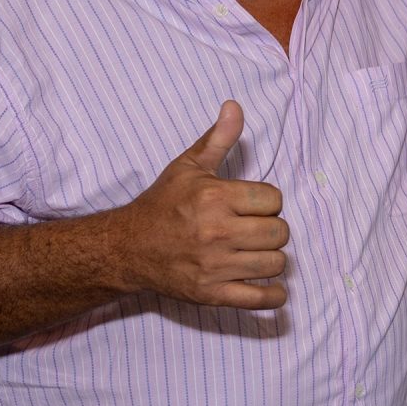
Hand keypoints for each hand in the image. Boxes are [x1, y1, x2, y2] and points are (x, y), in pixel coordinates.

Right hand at [115, 101, 290, 308]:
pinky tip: (270, 287)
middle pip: (280, 232)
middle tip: (253, 230)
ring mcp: (214, 266)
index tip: (251, 206)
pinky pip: (260, 299)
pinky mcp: (211, 294)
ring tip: (254, 253)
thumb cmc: (162, 205)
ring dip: (271, 259)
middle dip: (272, 229)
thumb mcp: (187, 167)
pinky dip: (273, 296)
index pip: (274, 199)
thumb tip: (235, 106)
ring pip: (276, 263)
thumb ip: (218, 138)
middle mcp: (216, 232)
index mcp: (214, 198)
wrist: (127, 248)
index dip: (267, 202)